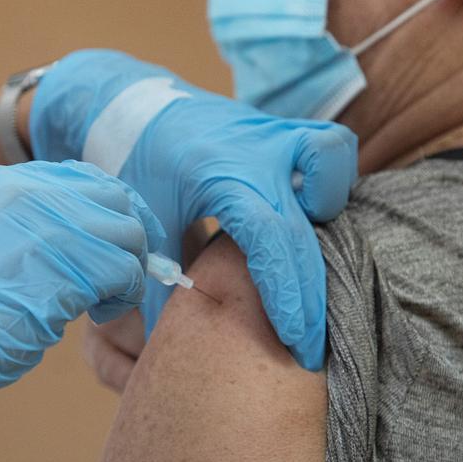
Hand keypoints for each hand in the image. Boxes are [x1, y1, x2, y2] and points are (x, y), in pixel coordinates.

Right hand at [0, 161, 164, 461]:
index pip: (82, 178)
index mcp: (2, 181)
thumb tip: (97, 233)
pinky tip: (99, 316)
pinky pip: (128, 270)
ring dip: (128, 270)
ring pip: (128, 232)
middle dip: (127, 236)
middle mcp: (28, 188)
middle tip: (121, 276)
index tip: (114, 246)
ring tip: (104, 302)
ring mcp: (52, 222)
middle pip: (113, 197)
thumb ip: (32, 228)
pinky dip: (126, 297)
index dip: (107, 212)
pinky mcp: (73, 261)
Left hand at [30, 50, 357, 370]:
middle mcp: (257, 148)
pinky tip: (306, 219)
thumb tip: (165, 353)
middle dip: (313, 293)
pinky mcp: (285, 129)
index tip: (297, 343)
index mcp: (221, 174)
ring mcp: (275, 132)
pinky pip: (329, 150)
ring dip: (331, 212)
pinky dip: (328, 182)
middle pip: (306, 226)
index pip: (271, 239)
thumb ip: (160, 286)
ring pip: (333, 161)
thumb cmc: (135, 168)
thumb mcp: (144, 227)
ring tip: (307, 262)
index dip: (289, 295)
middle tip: (310, 347)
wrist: (129, 108)